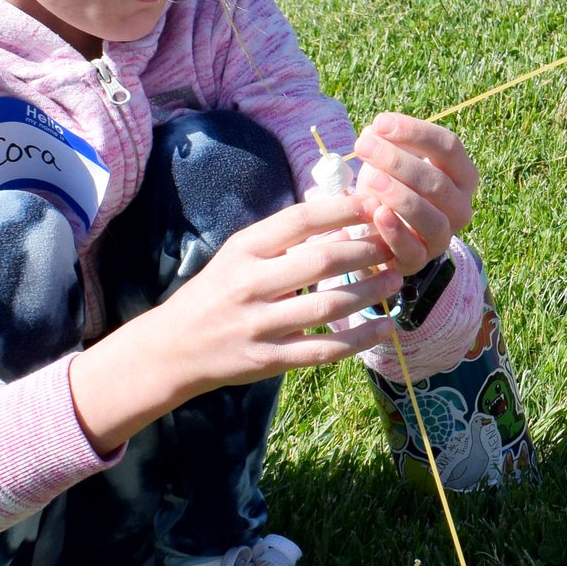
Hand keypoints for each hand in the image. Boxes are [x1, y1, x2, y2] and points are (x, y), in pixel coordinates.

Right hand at [69, 195, 400, 453]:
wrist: (172, 349)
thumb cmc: (215, 293)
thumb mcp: (237, 256)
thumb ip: (282, 240)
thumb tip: (342, 221)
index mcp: (243, 250)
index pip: (300, 220)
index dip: (342, 210)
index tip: (374, 205)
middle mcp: (249, 284)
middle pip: (321, 261)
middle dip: (366, 251)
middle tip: (393, 247)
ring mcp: (259, 325)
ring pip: (328, 307)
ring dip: (369, 292)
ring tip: (394, 280)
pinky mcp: (269, 360)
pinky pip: (324, 350)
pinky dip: (361, 340)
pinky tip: (385, 327)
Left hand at [352, 113, 479, 273]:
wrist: (380, 232)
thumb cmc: (390, 187)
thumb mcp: (390, 161)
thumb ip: (387, 142)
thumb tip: (374, 131)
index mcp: (461, 175)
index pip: (449, 147)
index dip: (415, 132)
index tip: (380, 122)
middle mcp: (460, 206)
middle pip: (438, 182)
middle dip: (398, 161)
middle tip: (364, 145)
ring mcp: (443, 236)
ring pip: (432, 218)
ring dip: (402, 197)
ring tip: (372, 179)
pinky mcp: (420, 260)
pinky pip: (414, 250)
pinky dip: (396, 232)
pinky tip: (378, 213)